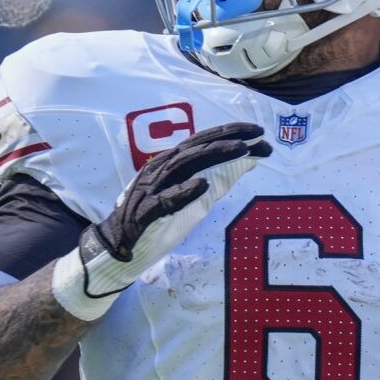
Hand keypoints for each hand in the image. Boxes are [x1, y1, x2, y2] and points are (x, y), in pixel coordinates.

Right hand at [52, 122, 270, 319]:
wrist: (119, 247)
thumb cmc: (158, 221)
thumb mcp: (194, 198)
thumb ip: (218, 180)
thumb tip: (249, 160)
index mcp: (171, 164)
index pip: (204, 142)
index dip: (231, 134)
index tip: (260, 132)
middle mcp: (161, 169)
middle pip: (196, 146)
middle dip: (228, 137)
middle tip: (257, 134)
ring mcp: (151, 189)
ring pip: (184, 165)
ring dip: (214, 155)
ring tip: (241, 150)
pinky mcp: (145, 212)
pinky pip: (164, 200)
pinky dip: (183, 191)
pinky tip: (203, 185)